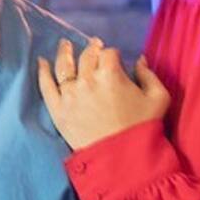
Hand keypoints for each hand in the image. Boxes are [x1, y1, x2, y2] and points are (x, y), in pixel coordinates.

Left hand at [37, 37, 170, 152]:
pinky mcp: (57, 108)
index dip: (112, 54)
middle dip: (90, 49)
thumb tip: (138, 59)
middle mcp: (87, 80)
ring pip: (63, 66)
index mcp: (111, 74)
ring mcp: (69, 94)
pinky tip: (41, 62)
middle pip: (86, 57)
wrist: (120, 155)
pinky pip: (46, 85)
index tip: (113, 56)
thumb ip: (149, 75)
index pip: (108, 54)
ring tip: (64, 45)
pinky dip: (42, 71)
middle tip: (92, 44)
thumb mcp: (158, 97)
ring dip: (64, 52)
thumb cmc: (143, 125)